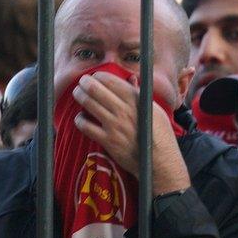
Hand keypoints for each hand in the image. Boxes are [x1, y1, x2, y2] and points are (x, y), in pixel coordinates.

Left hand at [71, 74, 189, 194]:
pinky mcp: (108, 141)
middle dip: (84, 83)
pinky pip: (86, 126)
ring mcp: (114, 125)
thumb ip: (139, 93)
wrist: (159, 161)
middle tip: (81, 83)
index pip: (110, 80)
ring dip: (80, 96)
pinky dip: (80, 119)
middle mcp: (124, 110)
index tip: (94, 76)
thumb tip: (130, 79)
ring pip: (88, 104)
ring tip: (77, 94)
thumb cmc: (160, 134)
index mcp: (136, 99)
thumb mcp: (154, 109)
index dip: (98, 76)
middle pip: (95, 89)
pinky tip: (81, 118)